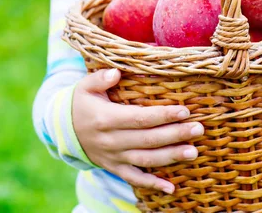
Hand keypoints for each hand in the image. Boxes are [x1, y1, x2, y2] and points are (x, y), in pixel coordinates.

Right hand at [73, 68, 203, 193]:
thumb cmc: (81, 103)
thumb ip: (100, 78)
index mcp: (105, 119)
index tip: (184, 111)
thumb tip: (116, 72)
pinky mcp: (114, 168)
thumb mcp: (84, 87)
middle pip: (147, 139)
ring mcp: (113, 157)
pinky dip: (153, 185)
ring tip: (193, 152)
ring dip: (170, 157)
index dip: (162, 115)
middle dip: (175, 135)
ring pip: (145, 160)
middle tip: (198, 129)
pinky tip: (172, 188)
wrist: (63, 130)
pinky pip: (134, 179)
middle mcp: (111, 141)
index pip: (139, 118)